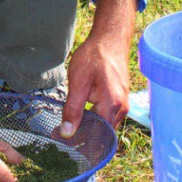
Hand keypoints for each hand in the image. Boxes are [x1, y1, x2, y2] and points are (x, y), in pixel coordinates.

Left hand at [60, 0, 136, 136]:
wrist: (110, 38)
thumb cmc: (94, 57)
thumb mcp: (78, 82)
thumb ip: (73, 109)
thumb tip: (66, 133)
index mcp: (112, 106)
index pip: (96, 137)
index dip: (79, 143)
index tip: (60, 142)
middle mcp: (121, 109)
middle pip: (101, 134)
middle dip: (81, 138)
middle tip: (58, 136)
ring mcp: (122, 105)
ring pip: (104, 126)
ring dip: (87, 129)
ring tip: (64, 129)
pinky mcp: (119, 100)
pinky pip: (106, 117)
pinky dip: (93, 120)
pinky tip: (78, 117)